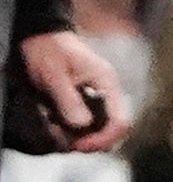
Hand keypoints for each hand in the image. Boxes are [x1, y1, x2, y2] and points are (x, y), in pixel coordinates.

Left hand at [19, 33, 126, 151]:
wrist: (43, 35)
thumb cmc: (49, 50)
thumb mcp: (54, 75)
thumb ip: (69, 100)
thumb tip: (82, 125)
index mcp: (107, 83)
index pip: (121, 120)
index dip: (103, 138)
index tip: (81, 145)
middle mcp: (108, 91)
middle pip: (115, 128)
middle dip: (94, 142)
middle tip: (70, 146)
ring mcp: (100, 96)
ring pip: (103, 127)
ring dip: (85, 137)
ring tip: (61, 136)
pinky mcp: (89, 99)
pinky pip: (91, 121)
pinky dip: (78, 130)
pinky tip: (61, 128)